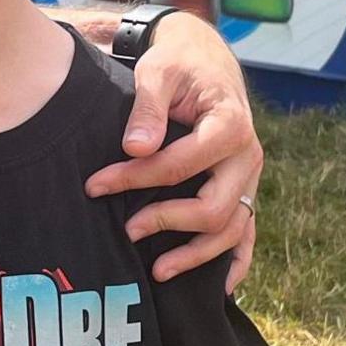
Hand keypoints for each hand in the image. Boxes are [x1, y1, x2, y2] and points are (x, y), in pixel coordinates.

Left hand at [85, 13, 264, 284]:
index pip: (180, 166)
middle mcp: (248, 156)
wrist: (205, 58)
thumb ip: (147, 107)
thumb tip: (134, 148)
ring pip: (233, 230)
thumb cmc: (179, 64)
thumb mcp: (159, 71)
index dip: (135, 179)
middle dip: (166, 221)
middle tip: (126, 229)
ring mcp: (250, 177)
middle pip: (214, 208)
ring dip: (196, 255)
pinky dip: (236, 262)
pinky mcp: (245, 188)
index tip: (95, 186)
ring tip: (157, 272)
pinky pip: (249, 233)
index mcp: (230, 124)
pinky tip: (218, 287)